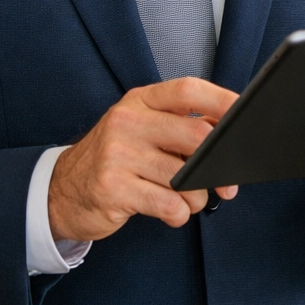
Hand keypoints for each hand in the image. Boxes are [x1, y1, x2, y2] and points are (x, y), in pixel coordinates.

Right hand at [49, 78, 239, 243]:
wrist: (61, 191)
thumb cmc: (116, 159)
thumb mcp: (142, 130)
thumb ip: (180, 128)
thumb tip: (231, 140)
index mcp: (140, 101)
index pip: (188, 90)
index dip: (222, 101)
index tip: (244, 117)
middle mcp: (127, 121)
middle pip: (195, 135)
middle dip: (220, 163)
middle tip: (227, 183)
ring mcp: (117, 154)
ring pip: (185, 177)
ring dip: (198, 196)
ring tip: (189, 200)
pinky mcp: (112, 188)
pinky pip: (168, 204)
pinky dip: (180, 214)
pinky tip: (172, 212)